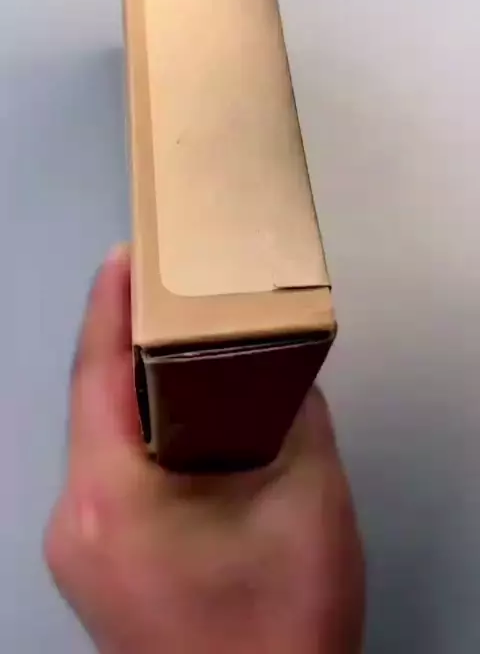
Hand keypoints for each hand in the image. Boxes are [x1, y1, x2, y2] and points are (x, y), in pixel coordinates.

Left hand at [44, 247, 363, 653]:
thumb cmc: (281, 622)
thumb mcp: (308, 499)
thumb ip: (296, 415)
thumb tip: (282, 371)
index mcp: (110, 496)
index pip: (96, 374)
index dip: (109, 306)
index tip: (126, 253)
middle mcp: (73, 519)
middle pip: (93, 404)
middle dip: (128, 343)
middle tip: (168, 291)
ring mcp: (77, 550)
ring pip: (100, 440)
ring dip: (136, 390)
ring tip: (178, 343)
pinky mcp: (94, 567)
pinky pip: (109, 476)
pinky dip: (140, 435)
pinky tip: (179, 419)